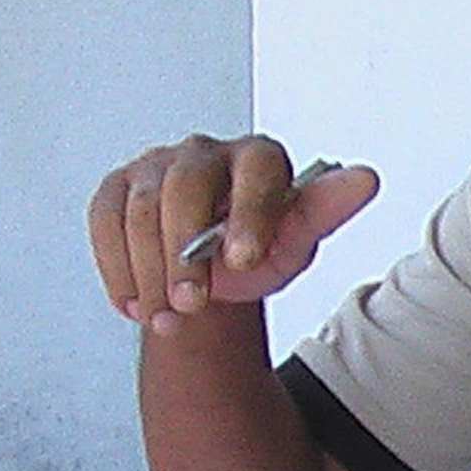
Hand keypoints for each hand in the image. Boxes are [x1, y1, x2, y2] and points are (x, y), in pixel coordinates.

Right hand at [86, 134, 379, 333]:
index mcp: (258, 157)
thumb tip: (366, 179)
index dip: (246, 212)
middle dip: (184, 254)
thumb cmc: (256, 253)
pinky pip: (105, 223)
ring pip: (140, 212)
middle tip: (193, 305)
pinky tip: (137, 304)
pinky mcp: (117, 189)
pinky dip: (118, 269)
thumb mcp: (295, 243)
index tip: (243, 261)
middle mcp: (204, 152)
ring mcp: (155, 167)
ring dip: (150, 273)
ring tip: (168, 317)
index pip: (254, 169)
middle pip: (184, 188)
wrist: (210, 277)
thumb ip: (323, 213)